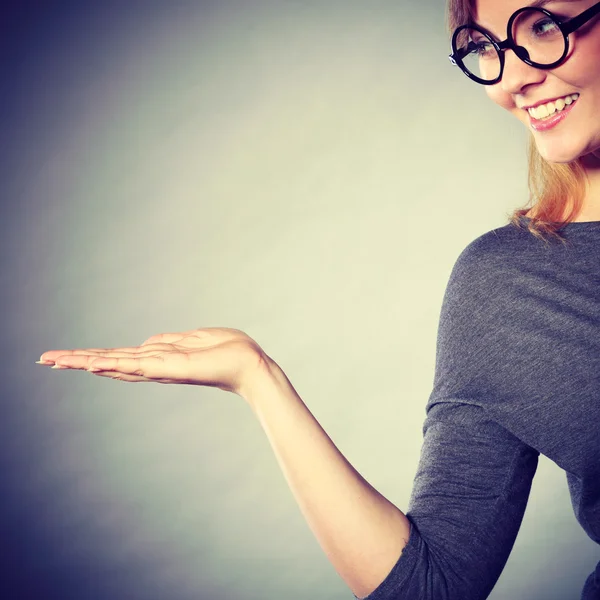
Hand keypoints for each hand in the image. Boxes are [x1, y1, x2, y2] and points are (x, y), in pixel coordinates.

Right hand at [37, 327, 267, 396]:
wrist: (251, 364)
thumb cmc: (227, 352)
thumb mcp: (192, 339)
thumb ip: (168, 342)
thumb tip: (145, 343)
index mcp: (158, 359)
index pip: (118, 358)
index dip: (92, 357)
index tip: (66, 356)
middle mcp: (154, 367)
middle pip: (109, 363)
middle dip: (77, 361)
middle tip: (44, 360)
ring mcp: (161, 369)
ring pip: (116, 364)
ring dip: (85, 362)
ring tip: (55, 360)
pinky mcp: (172, 368)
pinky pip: (138, 365)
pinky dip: (114, 365)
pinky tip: (92, 363)